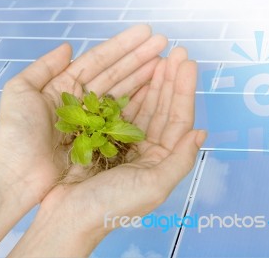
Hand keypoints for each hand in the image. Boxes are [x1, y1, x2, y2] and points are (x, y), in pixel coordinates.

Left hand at [0, 25, 167, 203]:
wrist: (18, 174)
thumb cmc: (15, 135)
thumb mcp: (20, 91)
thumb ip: (43, 66)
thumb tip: (68, 47)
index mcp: (64, 85)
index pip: (98, 60)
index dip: (121, 46)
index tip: (145, 33)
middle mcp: (82, 100)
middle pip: (114, 73)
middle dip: (139, 58)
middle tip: (163, 44)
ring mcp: (93, 120)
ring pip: (121, 92)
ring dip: (142, 75)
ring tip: (164, 61)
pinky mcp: (100, 139)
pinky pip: (122, 117)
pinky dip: (138, 103)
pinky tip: (153, 90)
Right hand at [8, 47, 206, 256]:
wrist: (68, 216)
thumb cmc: (111, 206)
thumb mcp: (153, 185)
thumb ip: (180, 160)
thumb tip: (200, 133)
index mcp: (161, 161)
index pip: (178, 120)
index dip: (184, 91)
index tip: (186, 64)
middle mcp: (147, 150)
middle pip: (163, 108)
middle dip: (170, 80)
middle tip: (175, 52)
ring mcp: (125, 142)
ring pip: (143, 106)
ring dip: (152, 82)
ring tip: (158, 57)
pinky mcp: (103, 138)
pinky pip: (120, 110)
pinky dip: (128, 93)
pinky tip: (135, 77)